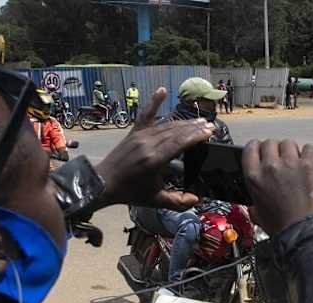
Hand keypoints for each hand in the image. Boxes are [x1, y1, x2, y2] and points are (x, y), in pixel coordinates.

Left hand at [95, 87, 213, 209]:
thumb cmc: (129, 192)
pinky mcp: (133, 133)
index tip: (209, 131)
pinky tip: (162, 90)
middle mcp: (148, 144)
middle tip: (209, 125)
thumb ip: (178, 202)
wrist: (102, 184)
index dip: (196, 136)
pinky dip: (154, 102)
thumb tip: (197, 200)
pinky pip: (145, 115)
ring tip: (199, 120)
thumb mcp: (155, 200)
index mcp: (155, 160)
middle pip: (176, 131)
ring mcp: (140, 136)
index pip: (181, 143)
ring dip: (184, 122)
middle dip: (194, 127)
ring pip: (166, 124)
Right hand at [242, 139, 312, 234]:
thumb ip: (255, 205)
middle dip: (275, 150)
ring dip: (291, 152)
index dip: (256, 148)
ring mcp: (291, 163)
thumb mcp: (259, 216)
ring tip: (296, 165)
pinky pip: (309, 148)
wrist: (306, 232)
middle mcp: (271, 167)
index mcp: (254, 178)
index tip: (260, 150)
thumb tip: (255, 206)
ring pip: (288, 143)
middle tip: (280, 161)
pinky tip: (309, 165)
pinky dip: (309, 154)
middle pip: (270, 143)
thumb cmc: (285, 227)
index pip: (250, 149)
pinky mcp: (310, 164)